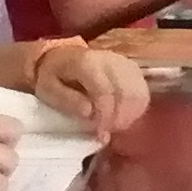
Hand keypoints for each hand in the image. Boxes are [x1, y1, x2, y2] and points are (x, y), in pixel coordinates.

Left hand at [30, 40, 152, 136]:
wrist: (62, 56)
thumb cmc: (53, 75)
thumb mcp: (48, 89)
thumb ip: (67, 101)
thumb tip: (89, 113)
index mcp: (87, 62)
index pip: (105, 91)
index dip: (105, 116)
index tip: (100, 134)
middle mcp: (110, 59)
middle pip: (127, 93)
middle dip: (119, 119)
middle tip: (106, 133)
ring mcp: (124, 62)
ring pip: (138, 93)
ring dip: (129, 116)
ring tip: (114, 127)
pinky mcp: (132, 69)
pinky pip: (143, 92)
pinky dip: (136, 109)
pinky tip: (123, 118)